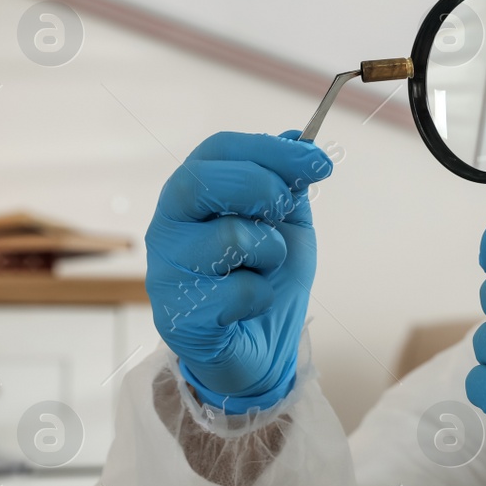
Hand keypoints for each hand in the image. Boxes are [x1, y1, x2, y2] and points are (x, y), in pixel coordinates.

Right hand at [145, 131, 332, 411]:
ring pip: (229, 238)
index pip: (219, 150)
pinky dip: (262, 296)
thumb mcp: (287, 224)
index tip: (319, 162)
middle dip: (262, 188)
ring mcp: (166, 271)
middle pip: (202, 181)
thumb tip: (299, 137)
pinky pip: (239, 291)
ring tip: (263, 270)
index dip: (271, 149)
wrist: (258, 349)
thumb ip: (289, 183)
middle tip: (284, 211)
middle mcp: (168, 226)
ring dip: (269, 252)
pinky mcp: (177, 317)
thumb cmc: (265, 278)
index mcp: (192, 195)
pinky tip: (249, 307)